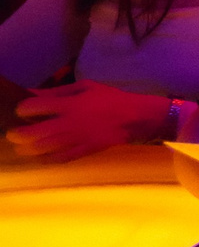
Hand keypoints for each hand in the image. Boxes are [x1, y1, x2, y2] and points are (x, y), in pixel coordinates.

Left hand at [6, 80, 169, 161]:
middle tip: (14, 133)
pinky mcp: (83, 151)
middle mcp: (69, 123)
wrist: (136, 118)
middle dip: (17, 135)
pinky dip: (44, 159)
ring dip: (26, 149)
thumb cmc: (110, 98)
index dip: (22, 109)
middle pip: (32, 133)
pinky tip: (40, 156)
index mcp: (70, 104)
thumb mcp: (86, 87)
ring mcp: (75, 139)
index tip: (22, 110)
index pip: (34, 107)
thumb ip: (58, 91)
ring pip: (41, 149)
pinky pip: (57, 159)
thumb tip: (33, 93)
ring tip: (23, 146)